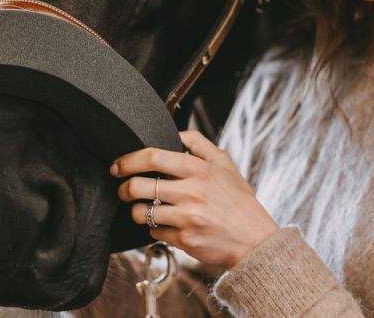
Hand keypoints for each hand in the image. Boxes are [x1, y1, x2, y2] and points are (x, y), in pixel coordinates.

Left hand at [111, 130, 278, 268]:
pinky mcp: (184, 240)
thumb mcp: (225, 164)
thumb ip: (199, 144)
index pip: (153, 157)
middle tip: (123, 190)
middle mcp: (191, 192)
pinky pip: (154, 232)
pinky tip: (166, 224)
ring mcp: (187, 218)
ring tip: (144, 209)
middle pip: (139, 186)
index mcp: (199, 170)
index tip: (118, 165)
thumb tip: (175, 133)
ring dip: (136, 211)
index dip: (128, 160)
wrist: (255, 240)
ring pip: (141, 212)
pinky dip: (154, 228)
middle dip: (124, 189)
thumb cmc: (239, 201)